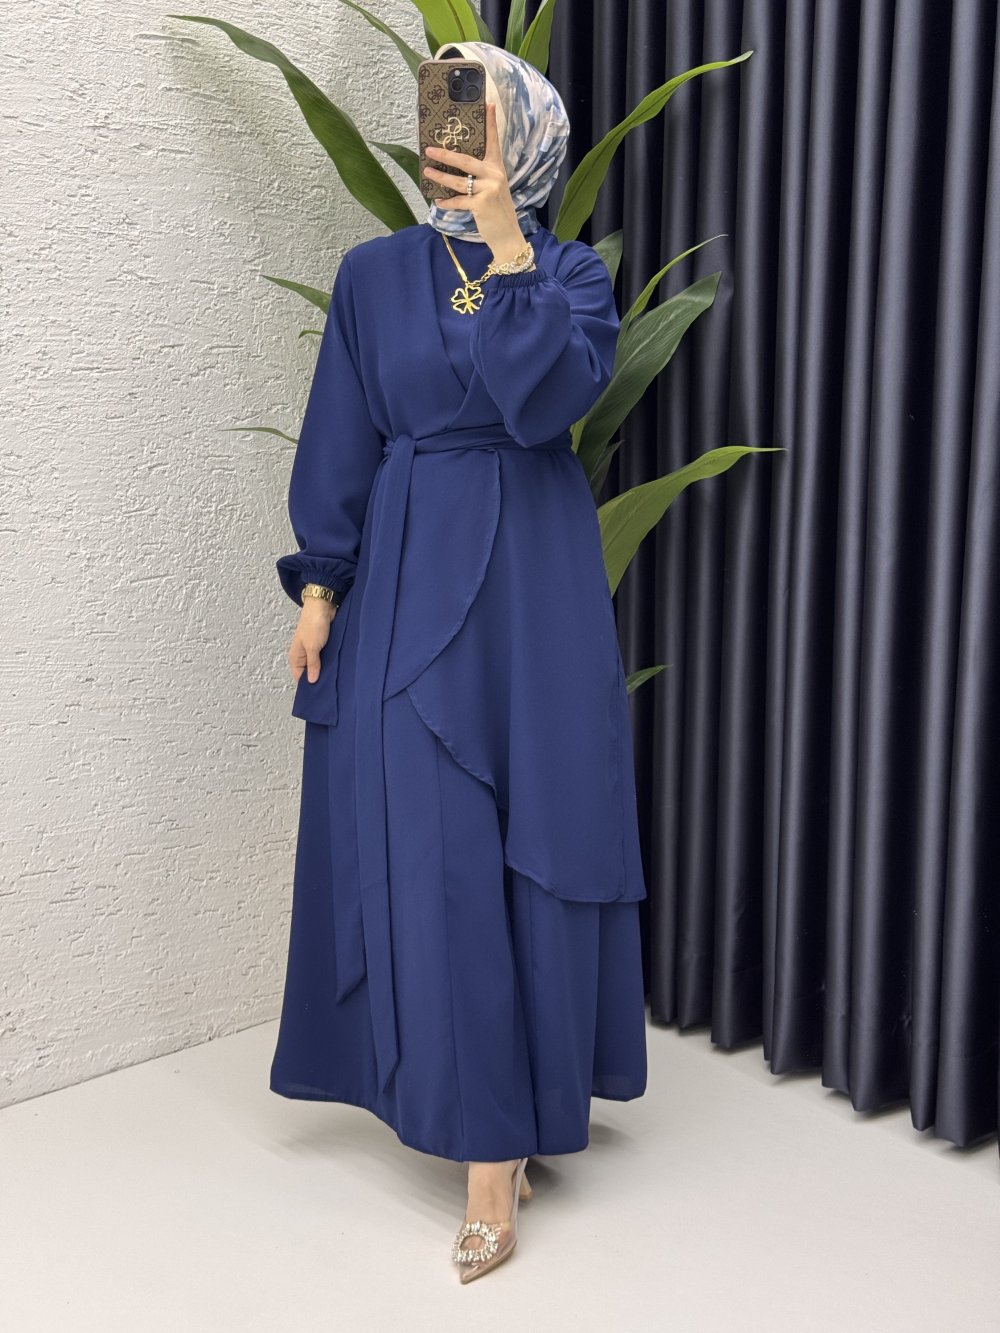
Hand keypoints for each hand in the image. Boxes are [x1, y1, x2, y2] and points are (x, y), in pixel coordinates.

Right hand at [288, 599, 336, 683]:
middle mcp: (303, 654)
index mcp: (296, 656)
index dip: (307, 685)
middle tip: (329, 688)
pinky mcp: (322, 644)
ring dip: (325, 669)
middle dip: (317, 678)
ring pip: (318, 664)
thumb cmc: (314, 625)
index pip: (299, 677)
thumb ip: (313, 665)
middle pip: (308, 672)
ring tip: (334, 679)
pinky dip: (329, 661)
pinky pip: (324, 656)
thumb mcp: (313, 648)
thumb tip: (311, 681)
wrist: (322, 606)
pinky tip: (337, 667)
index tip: (318, 693)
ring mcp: (312, 649)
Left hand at [423, 101, 525, 263]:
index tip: (488, 104)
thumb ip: (481, 176)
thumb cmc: (497, 211)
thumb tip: (457, 168)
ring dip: (440, 177)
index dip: (491, 123)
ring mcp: (488, 190)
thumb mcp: (494, 188)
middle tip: (429, 149)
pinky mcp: (481, 205)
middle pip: (465, 160)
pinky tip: (438, 201)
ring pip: (458, 181)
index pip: (493, 141)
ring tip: (427, 172)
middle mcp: (494, 175)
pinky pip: (458, 201)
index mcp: (497, 168)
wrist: (508, 234)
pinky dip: (447, 202)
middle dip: (445, 154)